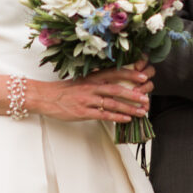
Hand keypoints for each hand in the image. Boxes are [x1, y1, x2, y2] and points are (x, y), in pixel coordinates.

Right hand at [34, 61, 153, 122]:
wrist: (46, 97)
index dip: (130, 74)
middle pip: (116, 89)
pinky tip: (126, 119)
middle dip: (133, 94)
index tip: (144, 77)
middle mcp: (91, 87)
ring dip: (129, 108)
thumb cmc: (65, 90)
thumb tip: (116, 81)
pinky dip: (116, 117)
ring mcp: (87, 100)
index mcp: (92, 77)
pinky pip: (103, 115)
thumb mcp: (82, 80)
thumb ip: (98, 80)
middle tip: (146, 98)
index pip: (115, 73)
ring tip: (141, 111)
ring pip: (112, 103)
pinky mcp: (83, 112)